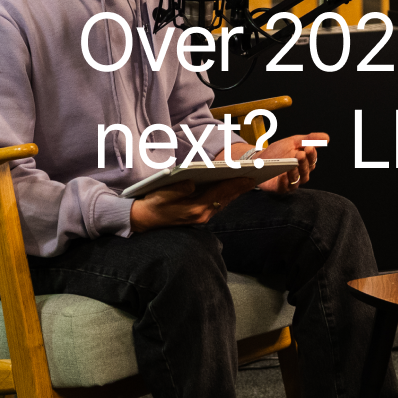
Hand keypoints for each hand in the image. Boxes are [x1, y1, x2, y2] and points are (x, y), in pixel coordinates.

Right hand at [129, 173, 259, 232]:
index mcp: (195, 208)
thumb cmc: (152, 204)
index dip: (235, 184)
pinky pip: (216, 204)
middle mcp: (201, 215)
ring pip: (223, 202)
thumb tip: (192, 182)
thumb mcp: (162, 194)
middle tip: (255, 176)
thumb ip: (178, 188)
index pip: (220, 193)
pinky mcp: (198, 217)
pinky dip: (225, 196)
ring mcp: (201, 217)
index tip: (250, 177)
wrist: (142, 220)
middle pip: (226, 198)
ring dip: (234, 192)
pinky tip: (231, 188)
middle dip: (240, 188)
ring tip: (247, 181)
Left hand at [237, 132, 327, 193]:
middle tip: (300, 154)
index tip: (309, 147)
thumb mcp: (293, 141)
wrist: (259, 159)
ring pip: (296, 179)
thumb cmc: (278, 152)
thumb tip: (327, 138)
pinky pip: (284, 187)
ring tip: (292, 164)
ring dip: (295, 171)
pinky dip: (284, 182)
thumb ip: (309, 139)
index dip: (311, 155)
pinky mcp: (279, 188)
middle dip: (304, 162)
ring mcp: (290, 182)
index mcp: (305, 163)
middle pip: (306, 170)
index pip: (312, 160)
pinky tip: (282, 175)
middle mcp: (300, 174)